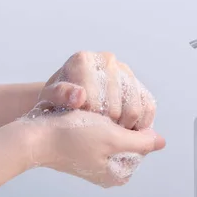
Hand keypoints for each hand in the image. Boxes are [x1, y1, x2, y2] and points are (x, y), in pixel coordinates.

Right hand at [13, 109, 165, 186]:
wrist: (35, 136)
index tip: (118, 120)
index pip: (142, 147)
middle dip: (121, 125)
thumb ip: (141, 142)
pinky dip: (95, 122)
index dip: (135, 129)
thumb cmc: (72, 137)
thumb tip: (160, 142)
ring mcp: (92, 162)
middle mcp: (105, 172)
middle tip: (104, 117)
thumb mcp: (114, 138)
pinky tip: (84, 117)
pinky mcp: (79, 150)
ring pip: (113, 134)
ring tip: (92, 117)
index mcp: (117, 175)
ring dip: (107, 122)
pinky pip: (97, 132)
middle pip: (128, 141)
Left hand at [37, 52, 155, 129]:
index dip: (89, 121)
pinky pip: (148, 105)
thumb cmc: (57, 100)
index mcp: (82, 60)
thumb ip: (59, 95)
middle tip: (97, 137)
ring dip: (124, 128)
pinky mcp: (138, 83)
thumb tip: (80, 96)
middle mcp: (107, 60)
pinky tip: (128, 133)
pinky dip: (142, 124)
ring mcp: (125, 70)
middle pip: (114, 105)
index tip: (83, 130)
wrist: (69, 98)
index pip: (93, 98)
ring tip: (110, 136)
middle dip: (106, 127)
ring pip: (134, 107)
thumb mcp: (49, 100)